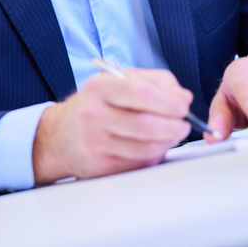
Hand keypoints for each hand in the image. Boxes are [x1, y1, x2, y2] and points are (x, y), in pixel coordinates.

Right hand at [32, 68, 191, 182]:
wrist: (62, 135)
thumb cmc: (97, 104)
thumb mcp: (119, 80)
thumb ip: (155, 82)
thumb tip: (184, 97)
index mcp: (100, 88)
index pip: (141, 93)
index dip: (169, 101)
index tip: (184, 105)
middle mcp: (94, 115)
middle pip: (146, 125)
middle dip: (174, 126)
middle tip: (185, 124)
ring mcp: (95, 143)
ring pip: (146, 148)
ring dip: (168, 142)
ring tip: (173, 134)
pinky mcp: (101, 166)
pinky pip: (139, 163)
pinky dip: (155, 155)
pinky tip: (155, 146)